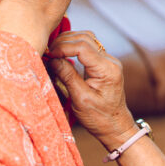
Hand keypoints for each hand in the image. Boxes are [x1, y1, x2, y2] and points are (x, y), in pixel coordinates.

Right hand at [47, 31, 135, 150]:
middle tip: (49, 50)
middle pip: (86, 38)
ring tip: (54, 50)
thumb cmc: (99, 118)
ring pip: (88, 38)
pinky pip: (89, 46)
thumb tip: (53, 59)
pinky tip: (64, 52)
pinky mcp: (104, 63)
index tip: (50, 54)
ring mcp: (109, 60)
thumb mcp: (80, 99)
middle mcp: (110, 61)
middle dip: (65, 41)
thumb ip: (67, 76)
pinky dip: (75, 45)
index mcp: (107, 69)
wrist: (115, 127)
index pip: (83, 47)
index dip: (64, 47)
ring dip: (70, 41)